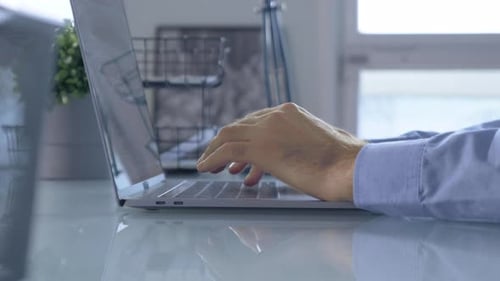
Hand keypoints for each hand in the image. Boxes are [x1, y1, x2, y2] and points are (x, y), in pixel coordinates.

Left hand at [196, 103, 365, 200]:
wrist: (351, 168)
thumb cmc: (345, 161)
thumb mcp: (321, 141)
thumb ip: (302, 141)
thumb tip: (296, 153)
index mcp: (290, 112)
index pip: (256, 120)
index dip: (243, 136)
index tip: (238, 153)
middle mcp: (276, 115)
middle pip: (240, 125)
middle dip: (226, 143)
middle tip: (219, 159)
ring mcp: (268, 129)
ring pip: (228, 135)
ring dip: (214, 150)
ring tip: (208, 165)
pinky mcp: (262, 148)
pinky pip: (227, 150)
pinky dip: (212, 158)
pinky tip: (205, 168)